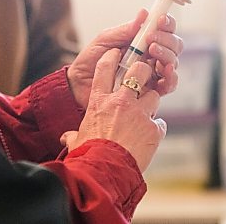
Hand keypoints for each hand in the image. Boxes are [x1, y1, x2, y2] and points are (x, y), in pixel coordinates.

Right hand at [61, 49, 166, 171]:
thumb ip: (73, 136)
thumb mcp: (77, 141)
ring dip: (151, 103)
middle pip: (138, 71)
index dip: (111, 57)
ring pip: (154, 95)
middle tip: (143, 78)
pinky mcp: (153, 128)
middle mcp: (120, 102)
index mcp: (99, 102)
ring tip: (146, 115)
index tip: (116, 53)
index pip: (104, 69)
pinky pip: (160, 123)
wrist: (104, 171)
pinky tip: (150, 137)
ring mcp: (139, 113)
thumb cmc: (87, 155)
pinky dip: (156, 129)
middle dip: (143, 71)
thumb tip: (65, 138)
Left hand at [67, 9, 182, 107]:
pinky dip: (171, 77)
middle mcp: (150, 57)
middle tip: (151, 40)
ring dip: (167, 55)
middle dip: (167, 40)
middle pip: (173, 46)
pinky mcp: (150, 92)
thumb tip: (144, 14)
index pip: (163, 30)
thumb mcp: (104, 41)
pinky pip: (168, 85)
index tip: (160, 21)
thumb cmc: (90, 61)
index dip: (167, 24)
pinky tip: (164, 71)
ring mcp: (151, 74)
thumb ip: (124, 30)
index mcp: (141, 42)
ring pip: (172, 63)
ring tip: (152, 52)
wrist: (79, 86)